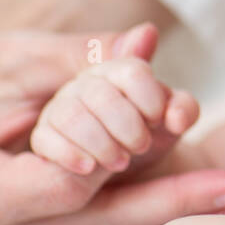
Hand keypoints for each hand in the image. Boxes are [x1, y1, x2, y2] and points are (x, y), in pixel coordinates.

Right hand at [0, 21, 224, 224]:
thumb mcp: (24, 59)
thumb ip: (85, 56)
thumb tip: (143, 42)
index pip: (70, 186)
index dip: (116, 156)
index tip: (164, 130)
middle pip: (112, 219)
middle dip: (180, 199)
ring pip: (128, 223)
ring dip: (189, 204)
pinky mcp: (78, 219)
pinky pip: (131, 213)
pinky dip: (177, 199)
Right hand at [29, 45, 198, 175]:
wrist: (142, 171)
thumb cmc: (157, 140)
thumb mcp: (174, 126)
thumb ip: (180, 105)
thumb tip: (161, 53)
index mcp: (122, 72)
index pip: (132, 71)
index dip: (150, 97)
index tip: (158, 120)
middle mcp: (88, 84)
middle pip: (102, 94)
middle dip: (127, 124)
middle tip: (141, 146)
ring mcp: (62, 108)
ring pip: (72, 115)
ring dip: (101, 142)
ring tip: (120, 162)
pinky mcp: (45, 135)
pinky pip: (45, 138)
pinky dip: (69, 153)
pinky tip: (88, 167)